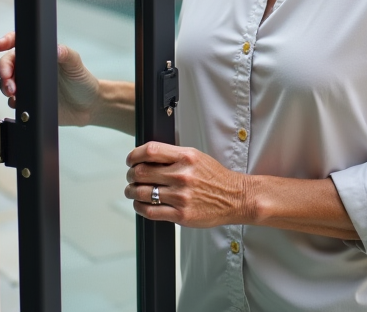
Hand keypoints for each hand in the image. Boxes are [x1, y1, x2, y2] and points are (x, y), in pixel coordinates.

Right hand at [0, 32, 103, 126]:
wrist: (87, 106)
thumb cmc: (82, 81)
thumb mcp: (75, 65)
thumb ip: (67, 54)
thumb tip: (57, 49)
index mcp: (40, 55)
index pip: (18, 44)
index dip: (6, 41)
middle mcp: (30, 70)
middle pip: (7, 64)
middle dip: (4, 70)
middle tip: (9, 79)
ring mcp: (27, 86)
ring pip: (6, 83)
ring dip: (6, 86)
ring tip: (14, 92)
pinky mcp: (27, 103)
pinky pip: (13, 102)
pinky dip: (13, 102)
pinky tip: (20, 104)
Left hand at [125, 141, 249, 227]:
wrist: (236, 198)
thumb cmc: (215, 177)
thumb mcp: (196, 157)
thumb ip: (173, 156)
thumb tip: (145, 157)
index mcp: (186, 157)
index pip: (150, 151)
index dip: (134, 155)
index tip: (130, 160)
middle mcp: (182, 175)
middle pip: (141, 172)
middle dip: (130, 175)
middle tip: (131, 177)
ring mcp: (181, 196)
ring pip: (141, 193)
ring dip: (131, 192)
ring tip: (132, 191)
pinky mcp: (181, 215)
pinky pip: (150, 211)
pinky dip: (139, 207)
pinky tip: (140, 204)